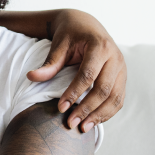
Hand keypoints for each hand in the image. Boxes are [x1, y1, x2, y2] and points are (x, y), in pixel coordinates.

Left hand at [27, 9, 125, 131]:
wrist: (87, 25)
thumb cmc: (71, 34)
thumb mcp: (59, 44)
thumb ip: (49, 63)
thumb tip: (31, 77)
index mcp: (100, 47)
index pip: (88, 74)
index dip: (74, 93)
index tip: (60, 108)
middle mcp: (116, 58)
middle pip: (104, 89)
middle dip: (87, 108)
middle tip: (71, 123)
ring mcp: (122, 68)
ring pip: (116, 97)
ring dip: (100, 115)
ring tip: (83, 128)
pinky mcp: (123, 77)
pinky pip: (119, 99)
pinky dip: (108, 112)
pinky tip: (93, 122)